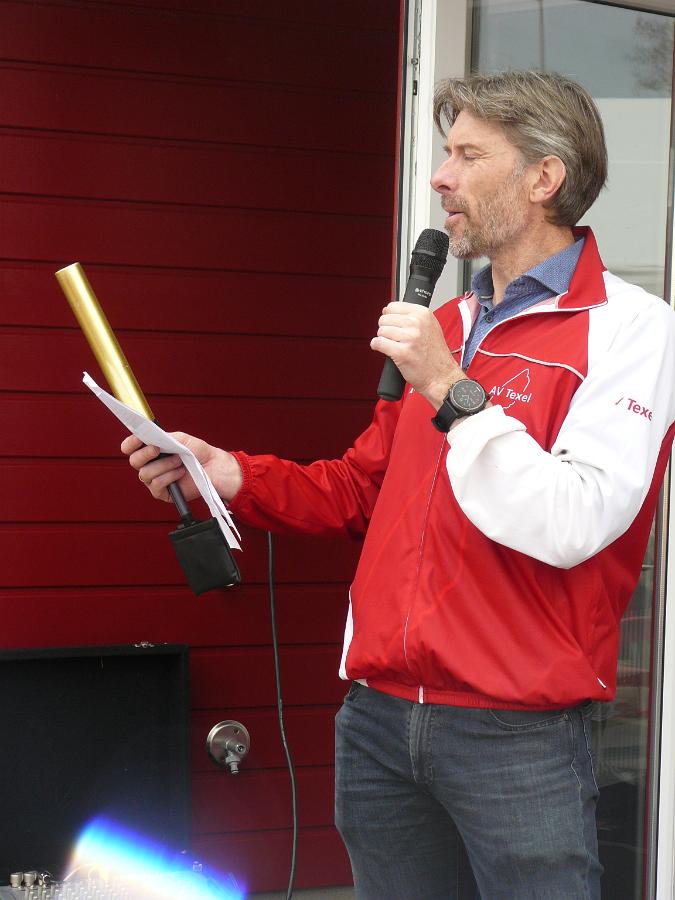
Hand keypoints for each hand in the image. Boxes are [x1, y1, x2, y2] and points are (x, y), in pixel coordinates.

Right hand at [120, 432, 242, 502]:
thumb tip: (147, 437)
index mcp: (151, 451)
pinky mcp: (162, 493)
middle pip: (134, 461)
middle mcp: (149, 465)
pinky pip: (156, 485)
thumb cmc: (197, 452)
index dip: (130, 443)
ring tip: (179, 461)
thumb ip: (162, 437)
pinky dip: (169, 477)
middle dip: (145, 454)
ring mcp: (154, 480)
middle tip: (158, 449)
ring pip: (145, 473)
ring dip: (163, 465)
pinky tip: (180, 473)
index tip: (138, 439)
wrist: (213, 466)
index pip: (130, 448)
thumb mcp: (179, 438)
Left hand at [370, 301, 464, 408]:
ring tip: (394, 346)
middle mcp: (417, 323)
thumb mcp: (431, 327)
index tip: (393, 325)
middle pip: (384, 319)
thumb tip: (391, 312)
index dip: (390, 317)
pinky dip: (377, 347)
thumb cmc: (436, 356)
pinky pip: (378, 343)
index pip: (393, 306)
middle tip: (395, 339)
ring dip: (383, 339)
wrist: (442, 377)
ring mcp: (409, 338)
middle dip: (386, 329)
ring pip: (381, 331)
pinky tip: (386, 350)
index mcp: (423, 314)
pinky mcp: (401, 352)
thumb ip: (414, 317)